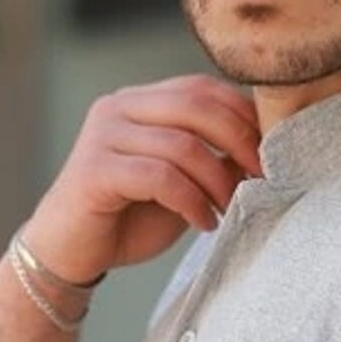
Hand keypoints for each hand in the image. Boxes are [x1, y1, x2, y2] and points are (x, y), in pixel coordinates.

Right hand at [25, 74, 262, 282]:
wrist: (69, 253)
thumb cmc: (127, 218)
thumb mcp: (181, 183)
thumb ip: (212, 160)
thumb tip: (263, 151)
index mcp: (140, 101)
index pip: (202, 88)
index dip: (244, 116)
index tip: (271, 153)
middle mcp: (118, 107)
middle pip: (196, 106)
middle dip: (239, 142)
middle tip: (263, 178)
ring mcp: (102, 135)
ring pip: (182, 145)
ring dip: (218, 181)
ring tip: (228, 210)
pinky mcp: (94, 169)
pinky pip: (160, 176)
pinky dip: (191, 201)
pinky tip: (203, 223)